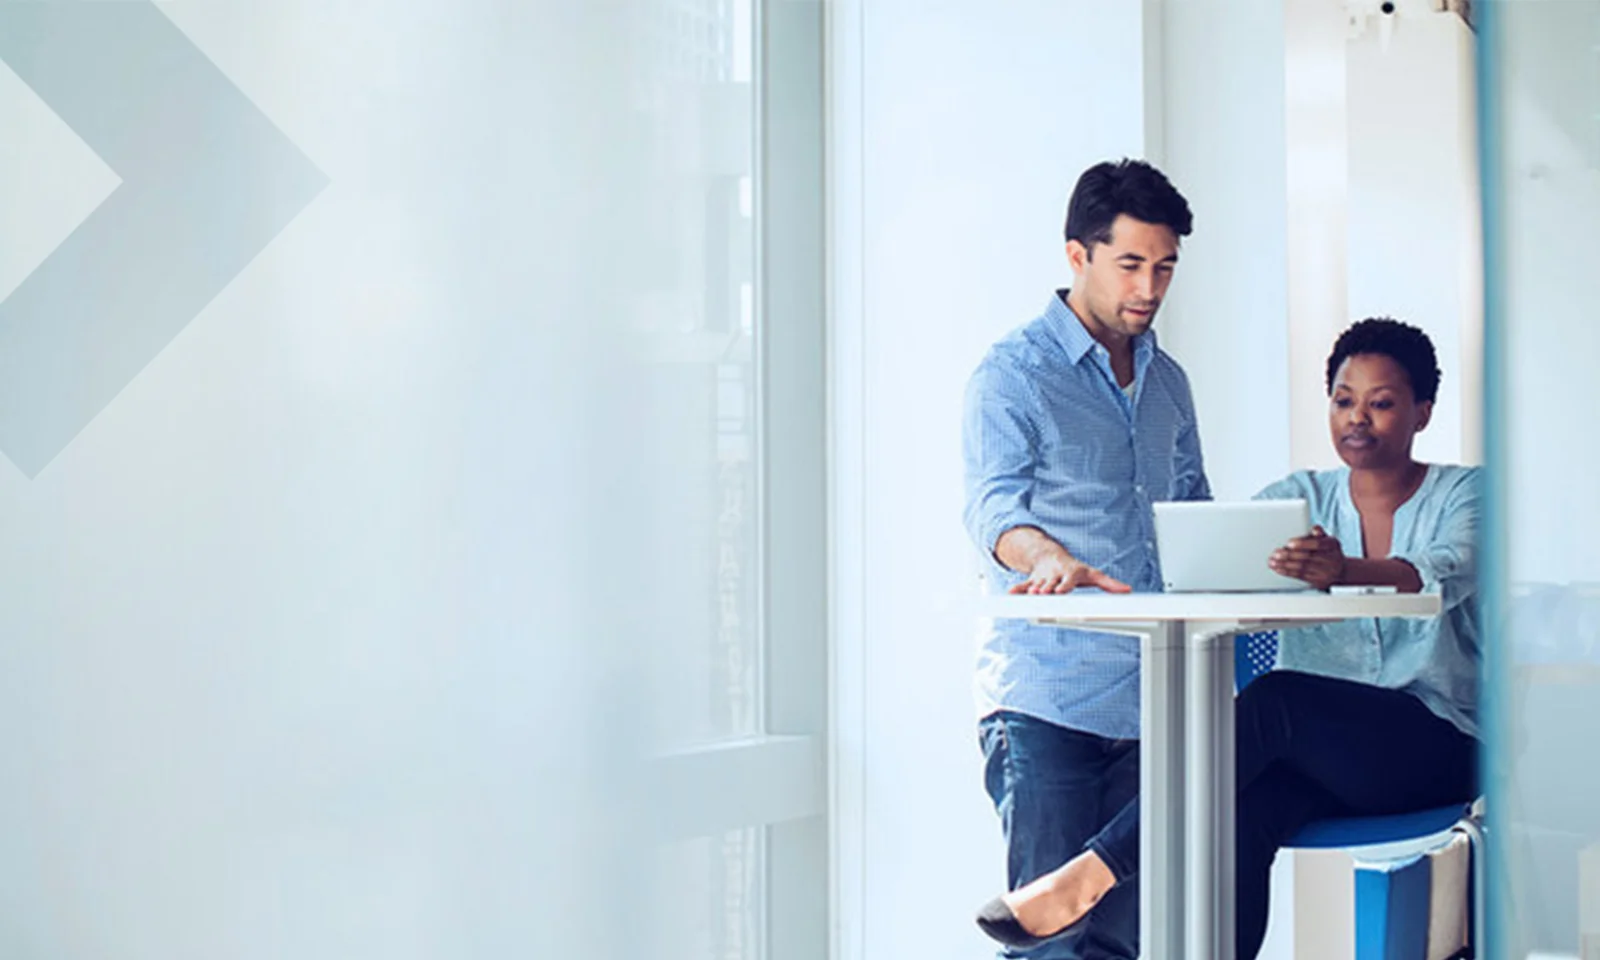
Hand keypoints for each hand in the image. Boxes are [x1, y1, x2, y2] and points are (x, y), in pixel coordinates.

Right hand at [1010, 545, 1131, 594]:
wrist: (1051, 556)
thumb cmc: (1075, 569)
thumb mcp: (1092, 574)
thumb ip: (1109, 583)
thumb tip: (1128, 590)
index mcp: (1069, 574)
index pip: (1067, 581)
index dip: (1063, 586)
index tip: (1060, 591)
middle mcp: (1055, 576)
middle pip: (1050, 585)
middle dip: (1046, 589)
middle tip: (1043, 594)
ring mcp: (1042, 578)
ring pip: (1037, 586)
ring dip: (1033, 591)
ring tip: (1031, 595)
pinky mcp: (1032, 581)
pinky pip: (1022, 585)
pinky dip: (1017, 589)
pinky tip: (1011, 594)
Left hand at [1268, 525, 1344, 590]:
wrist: (1340, 570)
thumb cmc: (1328, 550)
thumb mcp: (1327, 539)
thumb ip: (1318, 533)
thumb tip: (1315, 529)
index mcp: (1332, 545)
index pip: (1318, 544)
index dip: (1303, 544)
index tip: (1289, 543)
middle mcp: (1331, 559)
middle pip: (1308, 557)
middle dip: (1289, 555)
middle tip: (1276, 553)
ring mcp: (1325, 572)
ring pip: (1302, 568)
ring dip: (1284, 564)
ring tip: (1272, 561)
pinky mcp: (1318, 582)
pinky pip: (1300, 576)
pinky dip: (1287, 572)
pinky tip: (1278, 568)